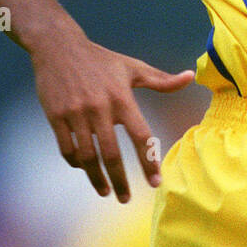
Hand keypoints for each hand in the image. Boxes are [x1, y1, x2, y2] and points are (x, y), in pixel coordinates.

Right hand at [30, 29, 193, 201]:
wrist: (58, 47)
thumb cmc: (100, 59)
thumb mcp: (132, 67)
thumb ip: (161, 80)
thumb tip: (191, 77)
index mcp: (122, 98)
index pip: (141, 136)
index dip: (149, 162)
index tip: (155, 183)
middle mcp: (100, 108)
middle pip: (112, 154)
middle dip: (121, 181)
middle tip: (126, 199)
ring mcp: (76, 113)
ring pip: (88, 156)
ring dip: (97, 179)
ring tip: (105, 192)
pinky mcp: (55, 116)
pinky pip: (66, 148)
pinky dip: (76, 162)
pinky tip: (84, 169)